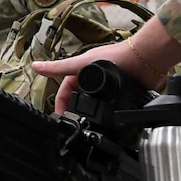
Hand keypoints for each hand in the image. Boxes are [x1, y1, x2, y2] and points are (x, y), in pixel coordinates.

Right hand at [33, 18, 180, 112]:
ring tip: (89, 124)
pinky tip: (107, 120)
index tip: (61, 117)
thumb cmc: (115, 56)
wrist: (144, 60)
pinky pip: (111, 106)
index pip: (66, 90)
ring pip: (95, 103)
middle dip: (75, 110)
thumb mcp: (81, 64)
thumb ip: (58, 68)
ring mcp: (109, 87)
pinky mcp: (122, 94)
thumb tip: (36, 66)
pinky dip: (107, 113)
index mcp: (82, 72)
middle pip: (80, 98)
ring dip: (91, 113)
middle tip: (74, 124)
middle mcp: (94, 79)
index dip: (62, 103)